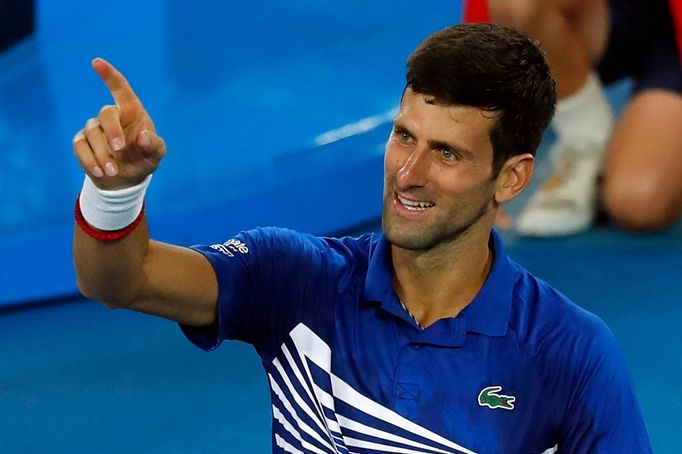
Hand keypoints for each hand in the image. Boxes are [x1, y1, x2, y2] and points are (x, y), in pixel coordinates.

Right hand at [73, 58, 165, 189]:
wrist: (127, 179)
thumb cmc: (144, 159)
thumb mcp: (156, 155)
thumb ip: (154, 145)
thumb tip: (143, 137)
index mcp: (132, 112)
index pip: (120, 89)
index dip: (109, 75)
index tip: (96, 62)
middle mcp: (113, 116)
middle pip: (106, 113)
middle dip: (112, 131)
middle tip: (120, 149)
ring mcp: (95, 127)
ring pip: (92, 133)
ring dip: (103, 154)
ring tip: (113, 171)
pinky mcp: (82, 141)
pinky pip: (80, 146)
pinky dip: (90, 160)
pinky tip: (101, 172)